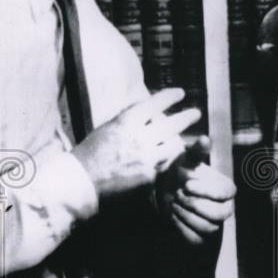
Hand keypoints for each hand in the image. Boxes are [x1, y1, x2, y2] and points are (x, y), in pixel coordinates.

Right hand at [73, 88, 199, 198]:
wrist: (81, 183)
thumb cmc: (90, 153)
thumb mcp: (107, 127)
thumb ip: (128, 117)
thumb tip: (145, 104)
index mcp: (125, 123)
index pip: (154, 104)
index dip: (170, 97)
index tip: (180, 93)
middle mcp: (139, 139)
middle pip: (172, 124)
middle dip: (187, 117)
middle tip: (196, 113)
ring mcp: (146, 160)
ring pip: (174, 146)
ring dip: (180, 142)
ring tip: (183, 139)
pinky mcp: (149, 179)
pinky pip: (167, 166)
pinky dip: (170, 160)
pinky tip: (172, 157)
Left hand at [167, 156, 235, 244]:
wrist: (167, 194)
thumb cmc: (181, 175)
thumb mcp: (187, 161)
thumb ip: (197, 151)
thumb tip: (205, 139)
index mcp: (226, 189)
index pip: (226, 192)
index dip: (206, 189)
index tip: (186, 184)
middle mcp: (225, 209)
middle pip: (219, 214)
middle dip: (195, 204)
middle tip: (178, 194)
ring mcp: (214, 225)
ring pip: (207, 227)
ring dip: (186, 214)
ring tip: (173, 202)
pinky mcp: (201, 239)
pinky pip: (195, 238)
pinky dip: (181, 226)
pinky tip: (172, 214)